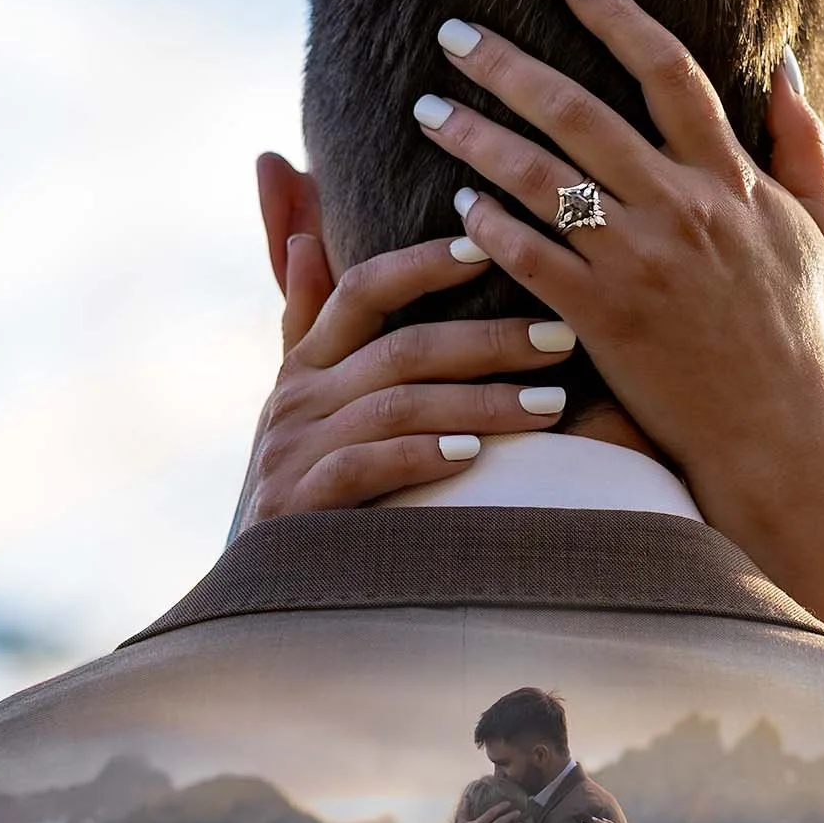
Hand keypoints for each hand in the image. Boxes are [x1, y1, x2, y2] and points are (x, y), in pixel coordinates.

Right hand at [234, 230, 577, 526]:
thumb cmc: (303, 481)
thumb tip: (307, 239)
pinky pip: (365, 467)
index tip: (488, 251)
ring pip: (397, 408)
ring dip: (480, 403)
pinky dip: (420, 457)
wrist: (264, 583)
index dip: (422, 265)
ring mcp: (294, 452)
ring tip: (550, 406)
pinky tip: (473, 458)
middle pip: (401, 350)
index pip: (362, 290)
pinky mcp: (298, 505)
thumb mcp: (304, 398)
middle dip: (488, 341)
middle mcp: (297, 399)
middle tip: (559, 340)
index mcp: (306, 364)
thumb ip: (307, 318)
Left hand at [415, 0, 823, 659]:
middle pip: (578, 112)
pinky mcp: (604, 318)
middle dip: (507, 65)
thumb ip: (803, 144)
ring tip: (427, 109)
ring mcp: (638, 263)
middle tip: (452, 31)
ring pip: (539, 180)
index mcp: (729, 179)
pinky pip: (532, 259)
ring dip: (476, 137)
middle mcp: (680, 208)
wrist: (776, 431)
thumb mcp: (816, 230)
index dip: (616, 14)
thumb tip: (787, 64)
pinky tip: (458, 202)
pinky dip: (492, 226)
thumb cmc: (797, 331)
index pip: (668, 70)